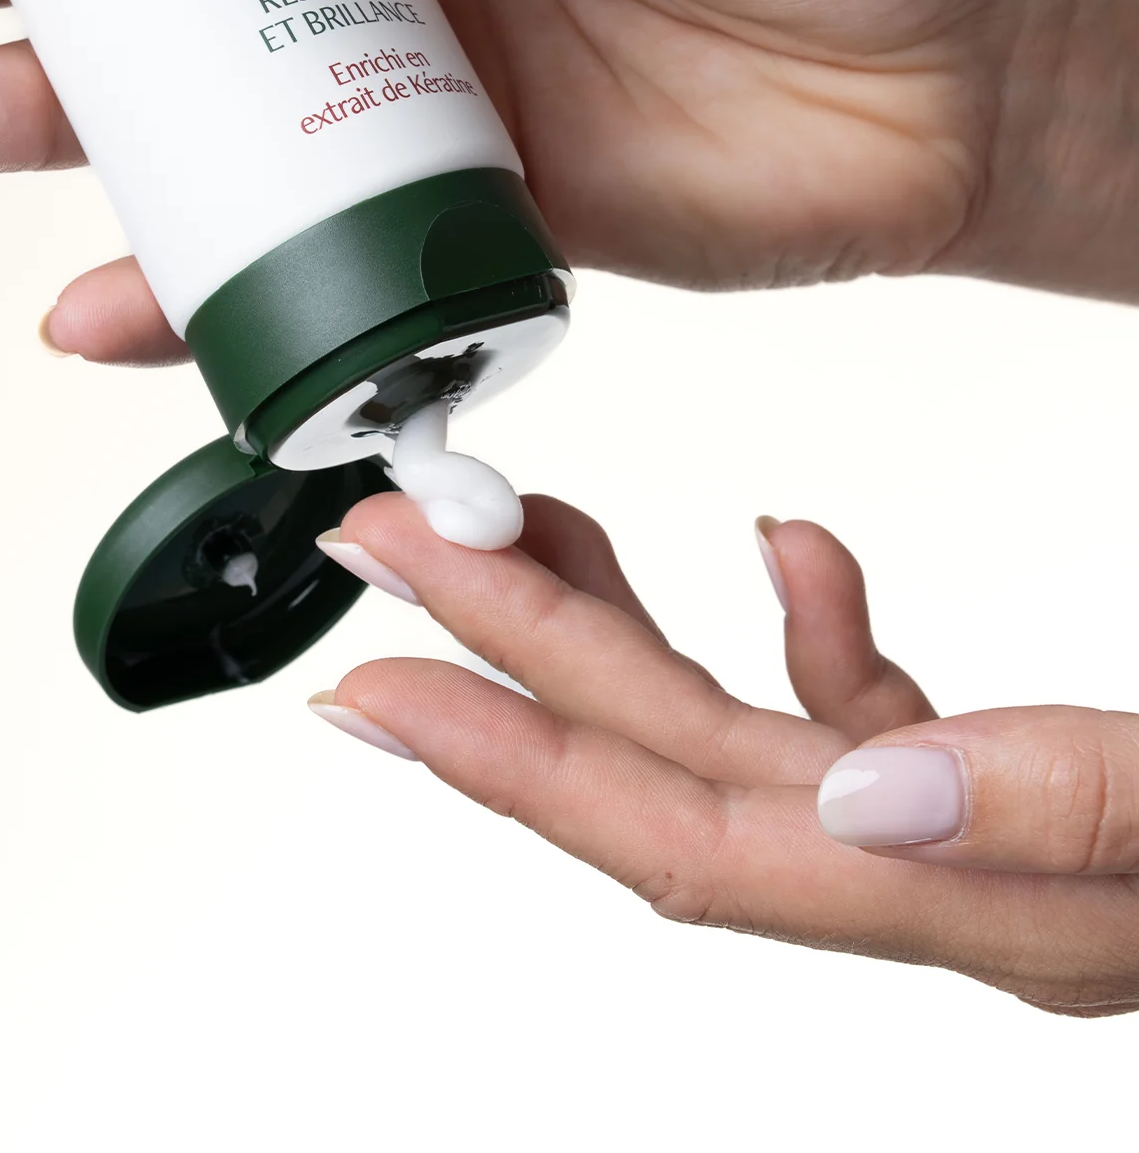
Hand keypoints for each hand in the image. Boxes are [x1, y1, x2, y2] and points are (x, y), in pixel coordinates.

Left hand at [309, 498, 1138, 1016]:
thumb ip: (1067, 805)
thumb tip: (862, 793)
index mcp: (976, 911)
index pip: (686, 840)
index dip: (512, 760)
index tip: (373, 677)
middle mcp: (941, 880)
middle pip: (675, 769)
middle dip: (514, 653)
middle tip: (387, 551)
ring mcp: (966, 828)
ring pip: (742, 731)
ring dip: (622, 626)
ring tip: (521, 530)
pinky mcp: (1006, 777)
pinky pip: (868, 709)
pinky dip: (815, 624)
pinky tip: (788, 538)